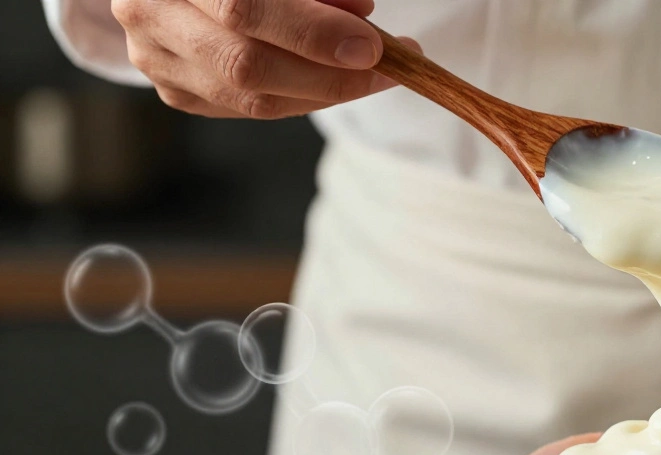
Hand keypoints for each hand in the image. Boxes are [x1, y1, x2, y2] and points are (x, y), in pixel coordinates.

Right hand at [111, 0, 418, 118]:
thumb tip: (361, 13)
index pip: (243, 8)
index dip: (311, 31)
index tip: (371, 44)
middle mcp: (149, 13)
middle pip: (245, 64)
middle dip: (326, 74)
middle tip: (382, 67)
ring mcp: (155, 59)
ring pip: (250, 99)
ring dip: (323, 92)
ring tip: (372, 74)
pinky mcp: (175, 90)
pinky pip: (250, 109)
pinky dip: (301, 98)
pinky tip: (334, 81)